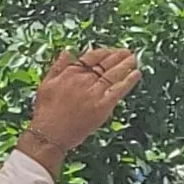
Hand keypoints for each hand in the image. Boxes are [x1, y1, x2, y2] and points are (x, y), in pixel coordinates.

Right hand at [18, 48, 140, 170]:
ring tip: (134, 59)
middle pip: (105, 64)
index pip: (91, 56)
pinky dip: (129, 81)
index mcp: (70, 72)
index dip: (104, 52)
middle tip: (127, 52)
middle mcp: (84, 79)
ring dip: (126, 65)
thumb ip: (58, 66)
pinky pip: (119, 90)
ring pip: (113, 74)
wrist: (50, 132)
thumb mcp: (47, 83)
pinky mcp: (103, 105)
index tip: (111, 51)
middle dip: (118, 57)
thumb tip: (67, 51)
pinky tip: (136, 74)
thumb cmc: (46, 111)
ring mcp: (95, 92)